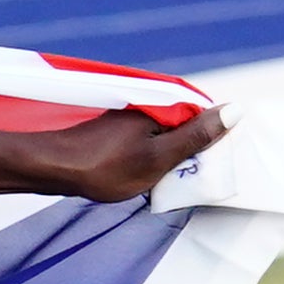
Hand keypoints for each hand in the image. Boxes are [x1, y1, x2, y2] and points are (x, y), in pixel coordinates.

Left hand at [27, 102, 229, 202]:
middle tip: (179, 178)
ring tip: (159, 179)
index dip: (209, 143)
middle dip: (188, 152)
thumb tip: (235, 110)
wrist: (48, 168)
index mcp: (162, 105)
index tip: (204, 168)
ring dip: (168, 157)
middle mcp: (147, 105)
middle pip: (185, 127)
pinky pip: (146, 142)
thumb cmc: (102, 167)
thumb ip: (196, 136)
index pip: (204, 118)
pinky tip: (140, 175)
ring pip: (165, 137)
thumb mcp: (158, 157)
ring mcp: (130, 117)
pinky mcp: (117, 130)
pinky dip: (149, 158)